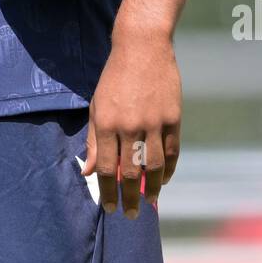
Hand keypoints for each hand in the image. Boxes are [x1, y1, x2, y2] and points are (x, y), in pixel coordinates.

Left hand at [82, 28, 181, 217]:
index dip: (108, 191)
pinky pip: (172, 152)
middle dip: (129, 197)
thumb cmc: (114, 78)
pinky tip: (163, 180)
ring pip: (154, 166)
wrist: (142, 47)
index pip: (107, 168)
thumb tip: (88, 171)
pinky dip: (168, 170)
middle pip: (130, 172)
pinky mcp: (173, 117)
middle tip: (130, 215)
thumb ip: (93, 140)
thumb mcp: (97, 105)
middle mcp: (130, 126)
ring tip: (149, 203)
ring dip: (151, 189)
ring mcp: (154, 122)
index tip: (109, 208)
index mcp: (107, 123)